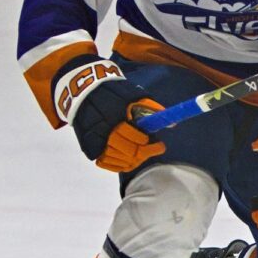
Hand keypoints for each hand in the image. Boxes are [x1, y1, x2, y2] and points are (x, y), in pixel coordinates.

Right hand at [56, 56, 165, 172]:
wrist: (84, 94)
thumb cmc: (114, 94)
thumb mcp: (134, 96)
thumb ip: (152, 109)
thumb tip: (173, 124)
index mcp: (117, 119)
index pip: (137, 140)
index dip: (151, 145)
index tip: (161, 144)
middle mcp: (105, 133)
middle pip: (130, 153)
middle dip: (146, 153)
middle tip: (156, 149)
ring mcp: (96, 143)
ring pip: (120, 161)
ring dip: (135, 160)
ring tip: (143, 153)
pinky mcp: (90, 149)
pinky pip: (107, 164)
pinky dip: (119, 164)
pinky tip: (129, 158)